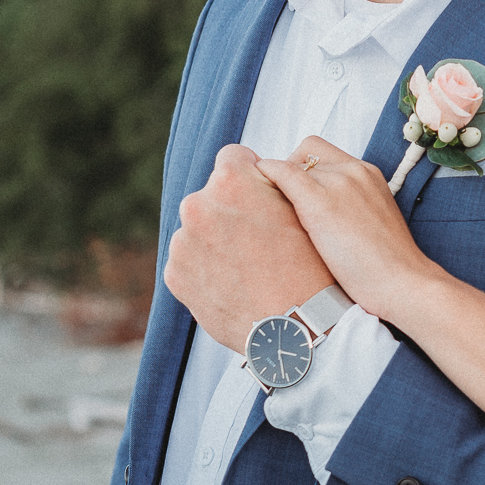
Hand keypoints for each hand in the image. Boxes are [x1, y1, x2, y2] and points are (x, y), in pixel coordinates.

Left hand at [164, 143, 335, 352]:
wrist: (295, 329)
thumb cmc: (309, 267)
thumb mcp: (304, 210)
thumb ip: (273, 184)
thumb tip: (258, 173)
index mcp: (231, 182)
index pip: (233, 156)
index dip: (252, 175)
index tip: (263, 196)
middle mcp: (197, 206)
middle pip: (213, 195)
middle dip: (231, 209)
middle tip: (261, 238)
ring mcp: (182, 243)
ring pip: (199, 229)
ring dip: (217, 239)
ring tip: (249, 265)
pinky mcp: (175, 275)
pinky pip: (190, 260)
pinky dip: (207, 267)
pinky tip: (234, 281)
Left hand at [259, 136, 446, 319]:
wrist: (403, 283)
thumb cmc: (388, 268)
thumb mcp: (372, 226)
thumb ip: (350, 210)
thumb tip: (321, 219)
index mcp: (369, 175)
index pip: (324, 154)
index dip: (304, 170)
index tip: (293, 196)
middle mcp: (355, 170)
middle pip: (306, 152)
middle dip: (288, 172)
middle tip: (279, 206)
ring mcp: (338, 183)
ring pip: (291, 162)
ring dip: (276, 182)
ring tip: (269, 214)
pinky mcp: (319, 201)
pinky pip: (280, 173)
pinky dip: (266, 180)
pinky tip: (256, 204)